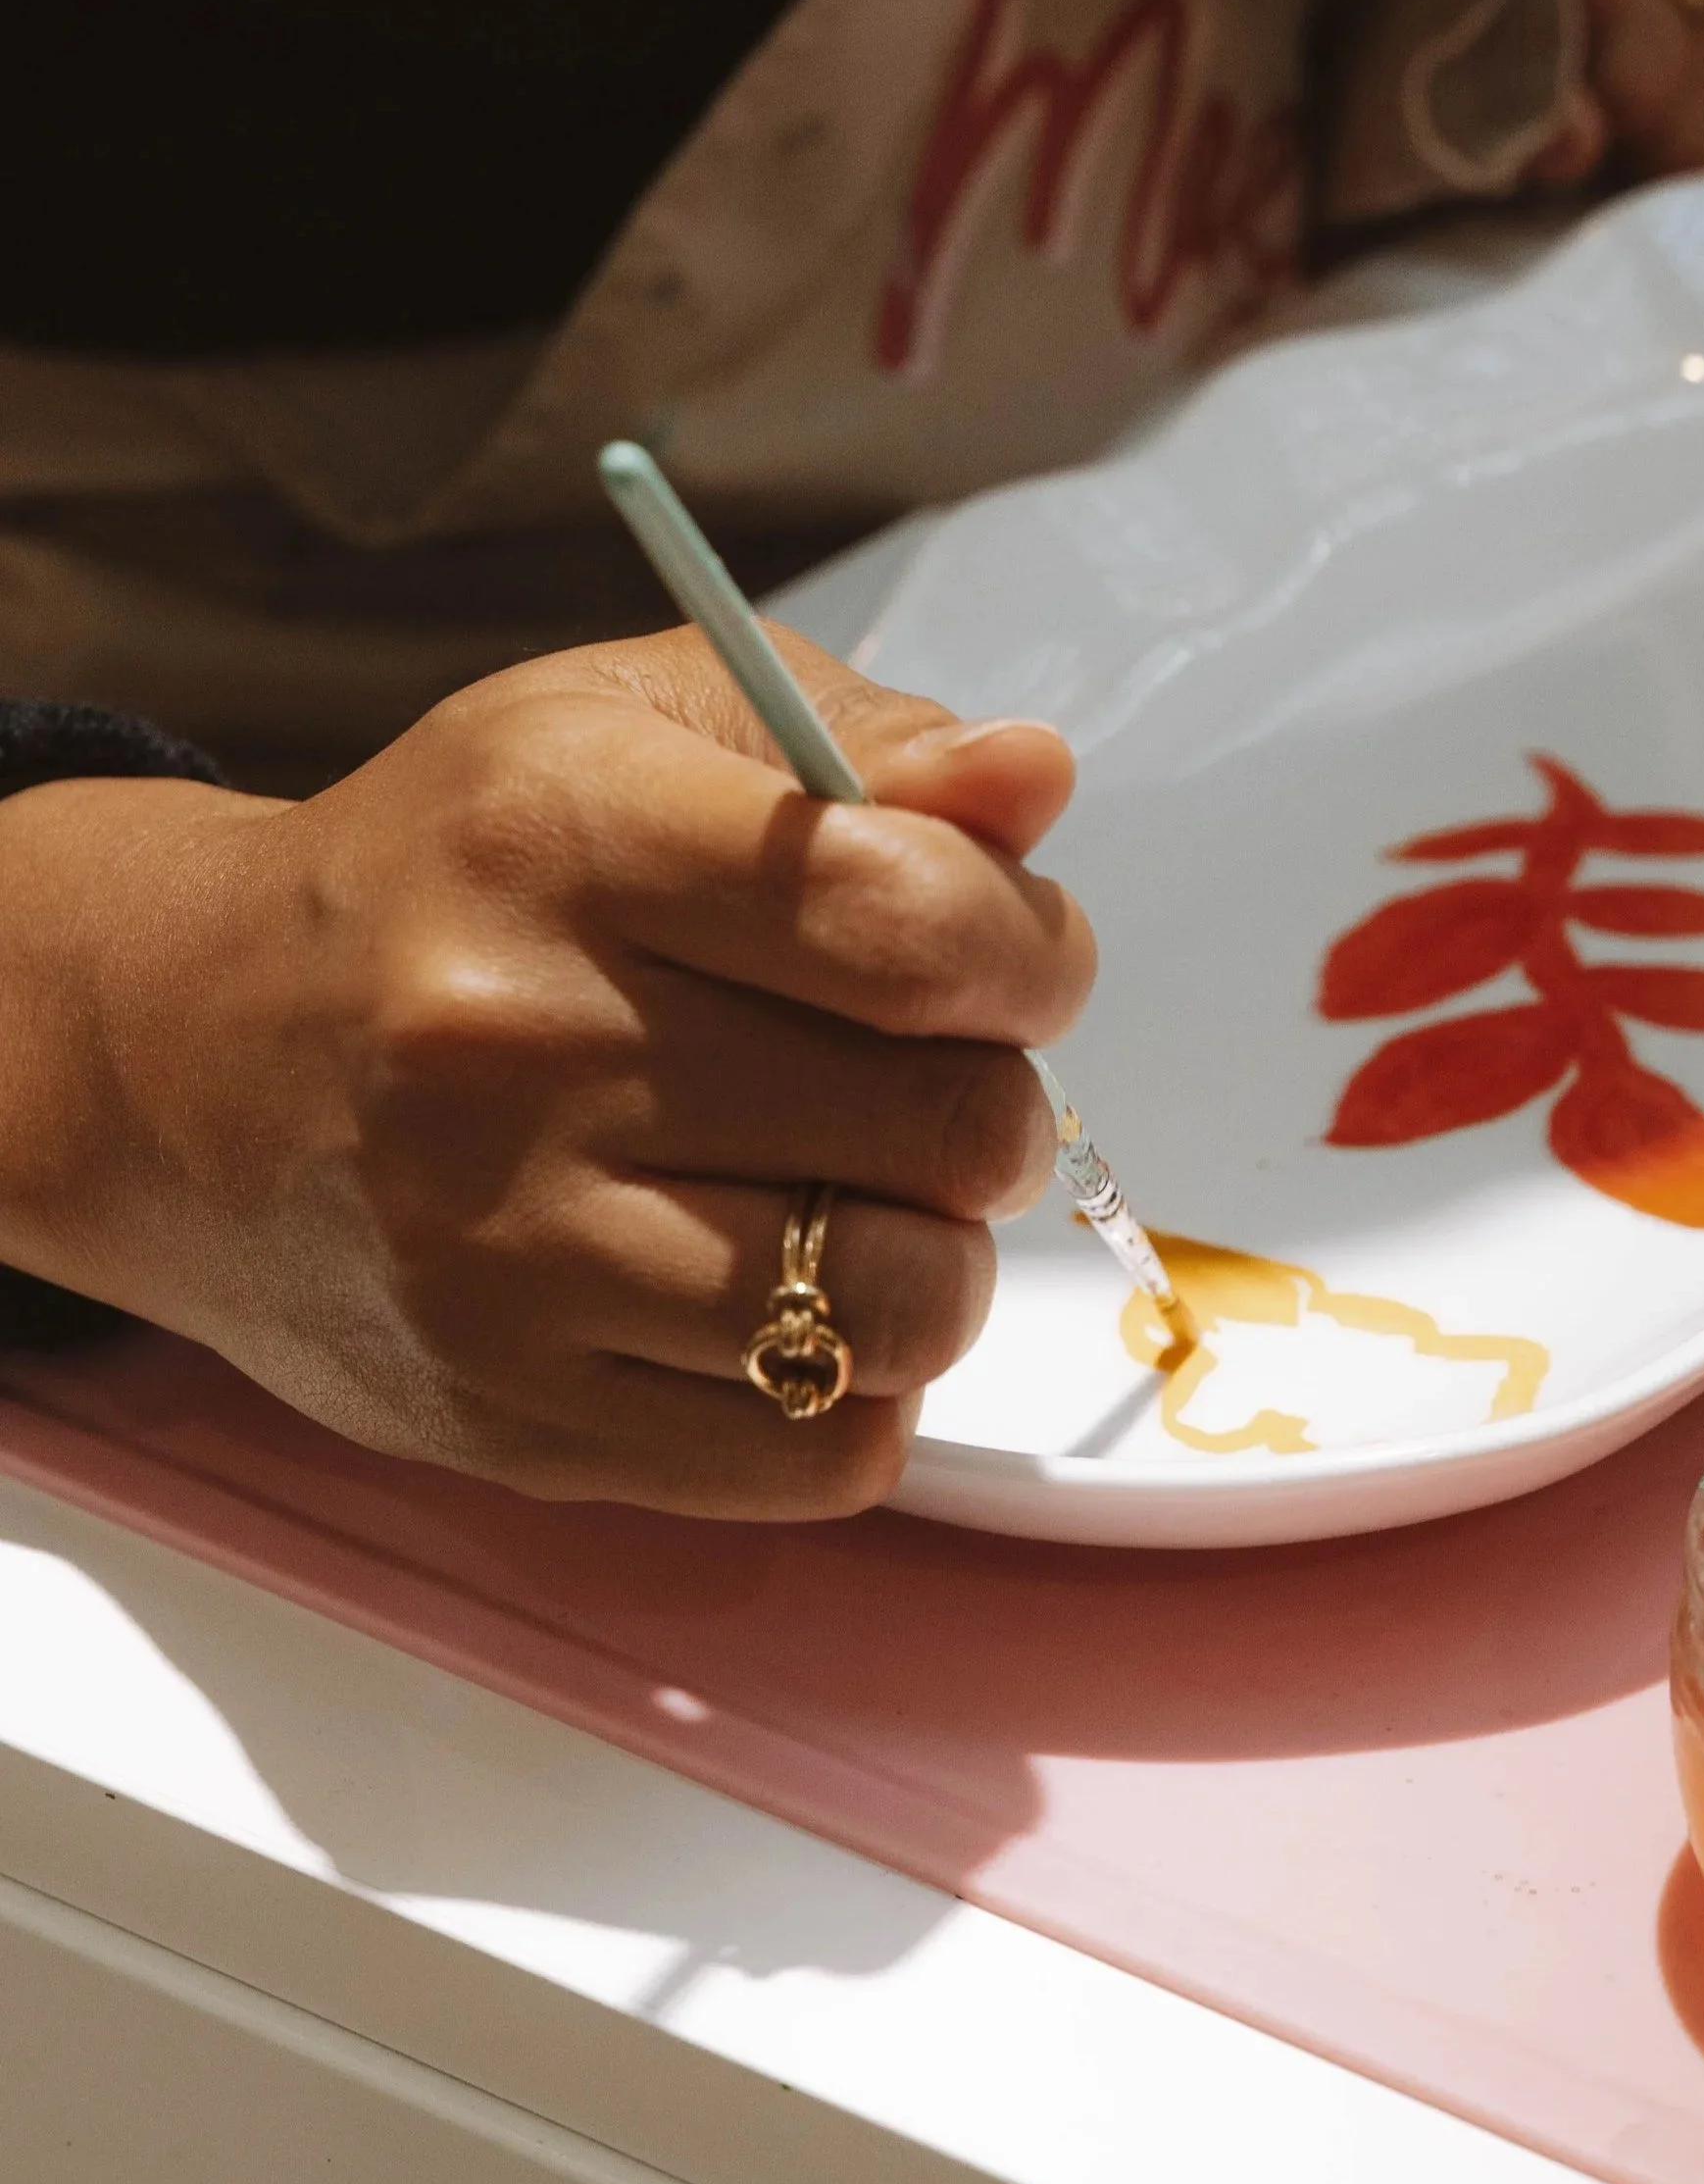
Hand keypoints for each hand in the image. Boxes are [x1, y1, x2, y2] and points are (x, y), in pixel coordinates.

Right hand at [0, 632, 1092, 1517]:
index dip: (1027, 953)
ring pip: (903, 1306)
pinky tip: (786, 1300)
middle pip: (947, 1122)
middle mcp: (519, 1047)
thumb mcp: (633, 726)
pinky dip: (853, 1387)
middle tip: (916, 1077)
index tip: (1008, 963)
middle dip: (991, 1100)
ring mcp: (508, 1255)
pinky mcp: (513, 1417)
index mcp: (565, 836)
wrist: (190, 1062)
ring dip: (935, 1256)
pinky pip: (821, 1457)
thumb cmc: (459, 877)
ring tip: (858, 1195)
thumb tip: (1032, 778)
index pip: (913, 920)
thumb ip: (863, 744)